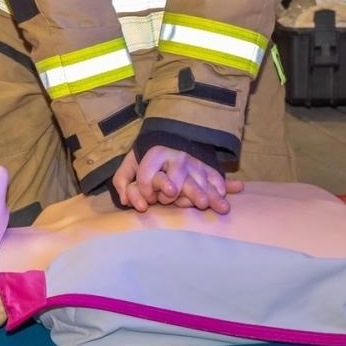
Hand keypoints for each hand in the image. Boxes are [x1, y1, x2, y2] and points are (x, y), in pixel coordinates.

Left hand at [112, 145, 243, 213]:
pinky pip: (215, 179)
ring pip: (198, 181)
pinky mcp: (207, 169)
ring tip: (206, 204)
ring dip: (204, 193)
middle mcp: (176, 158)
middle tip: (172, 195)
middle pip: (176, 177)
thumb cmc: (148, 160)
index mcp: (155, 154)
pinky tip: (223, 201)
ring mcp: (194, 164)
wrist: (171, 141)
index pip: (147, 175)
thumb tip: (126, 202)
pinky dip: (219, 189)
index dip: (144, 190)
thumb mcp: (130, 164)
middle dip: (174, 192)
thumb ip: (122, 180)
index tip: (147, 198)